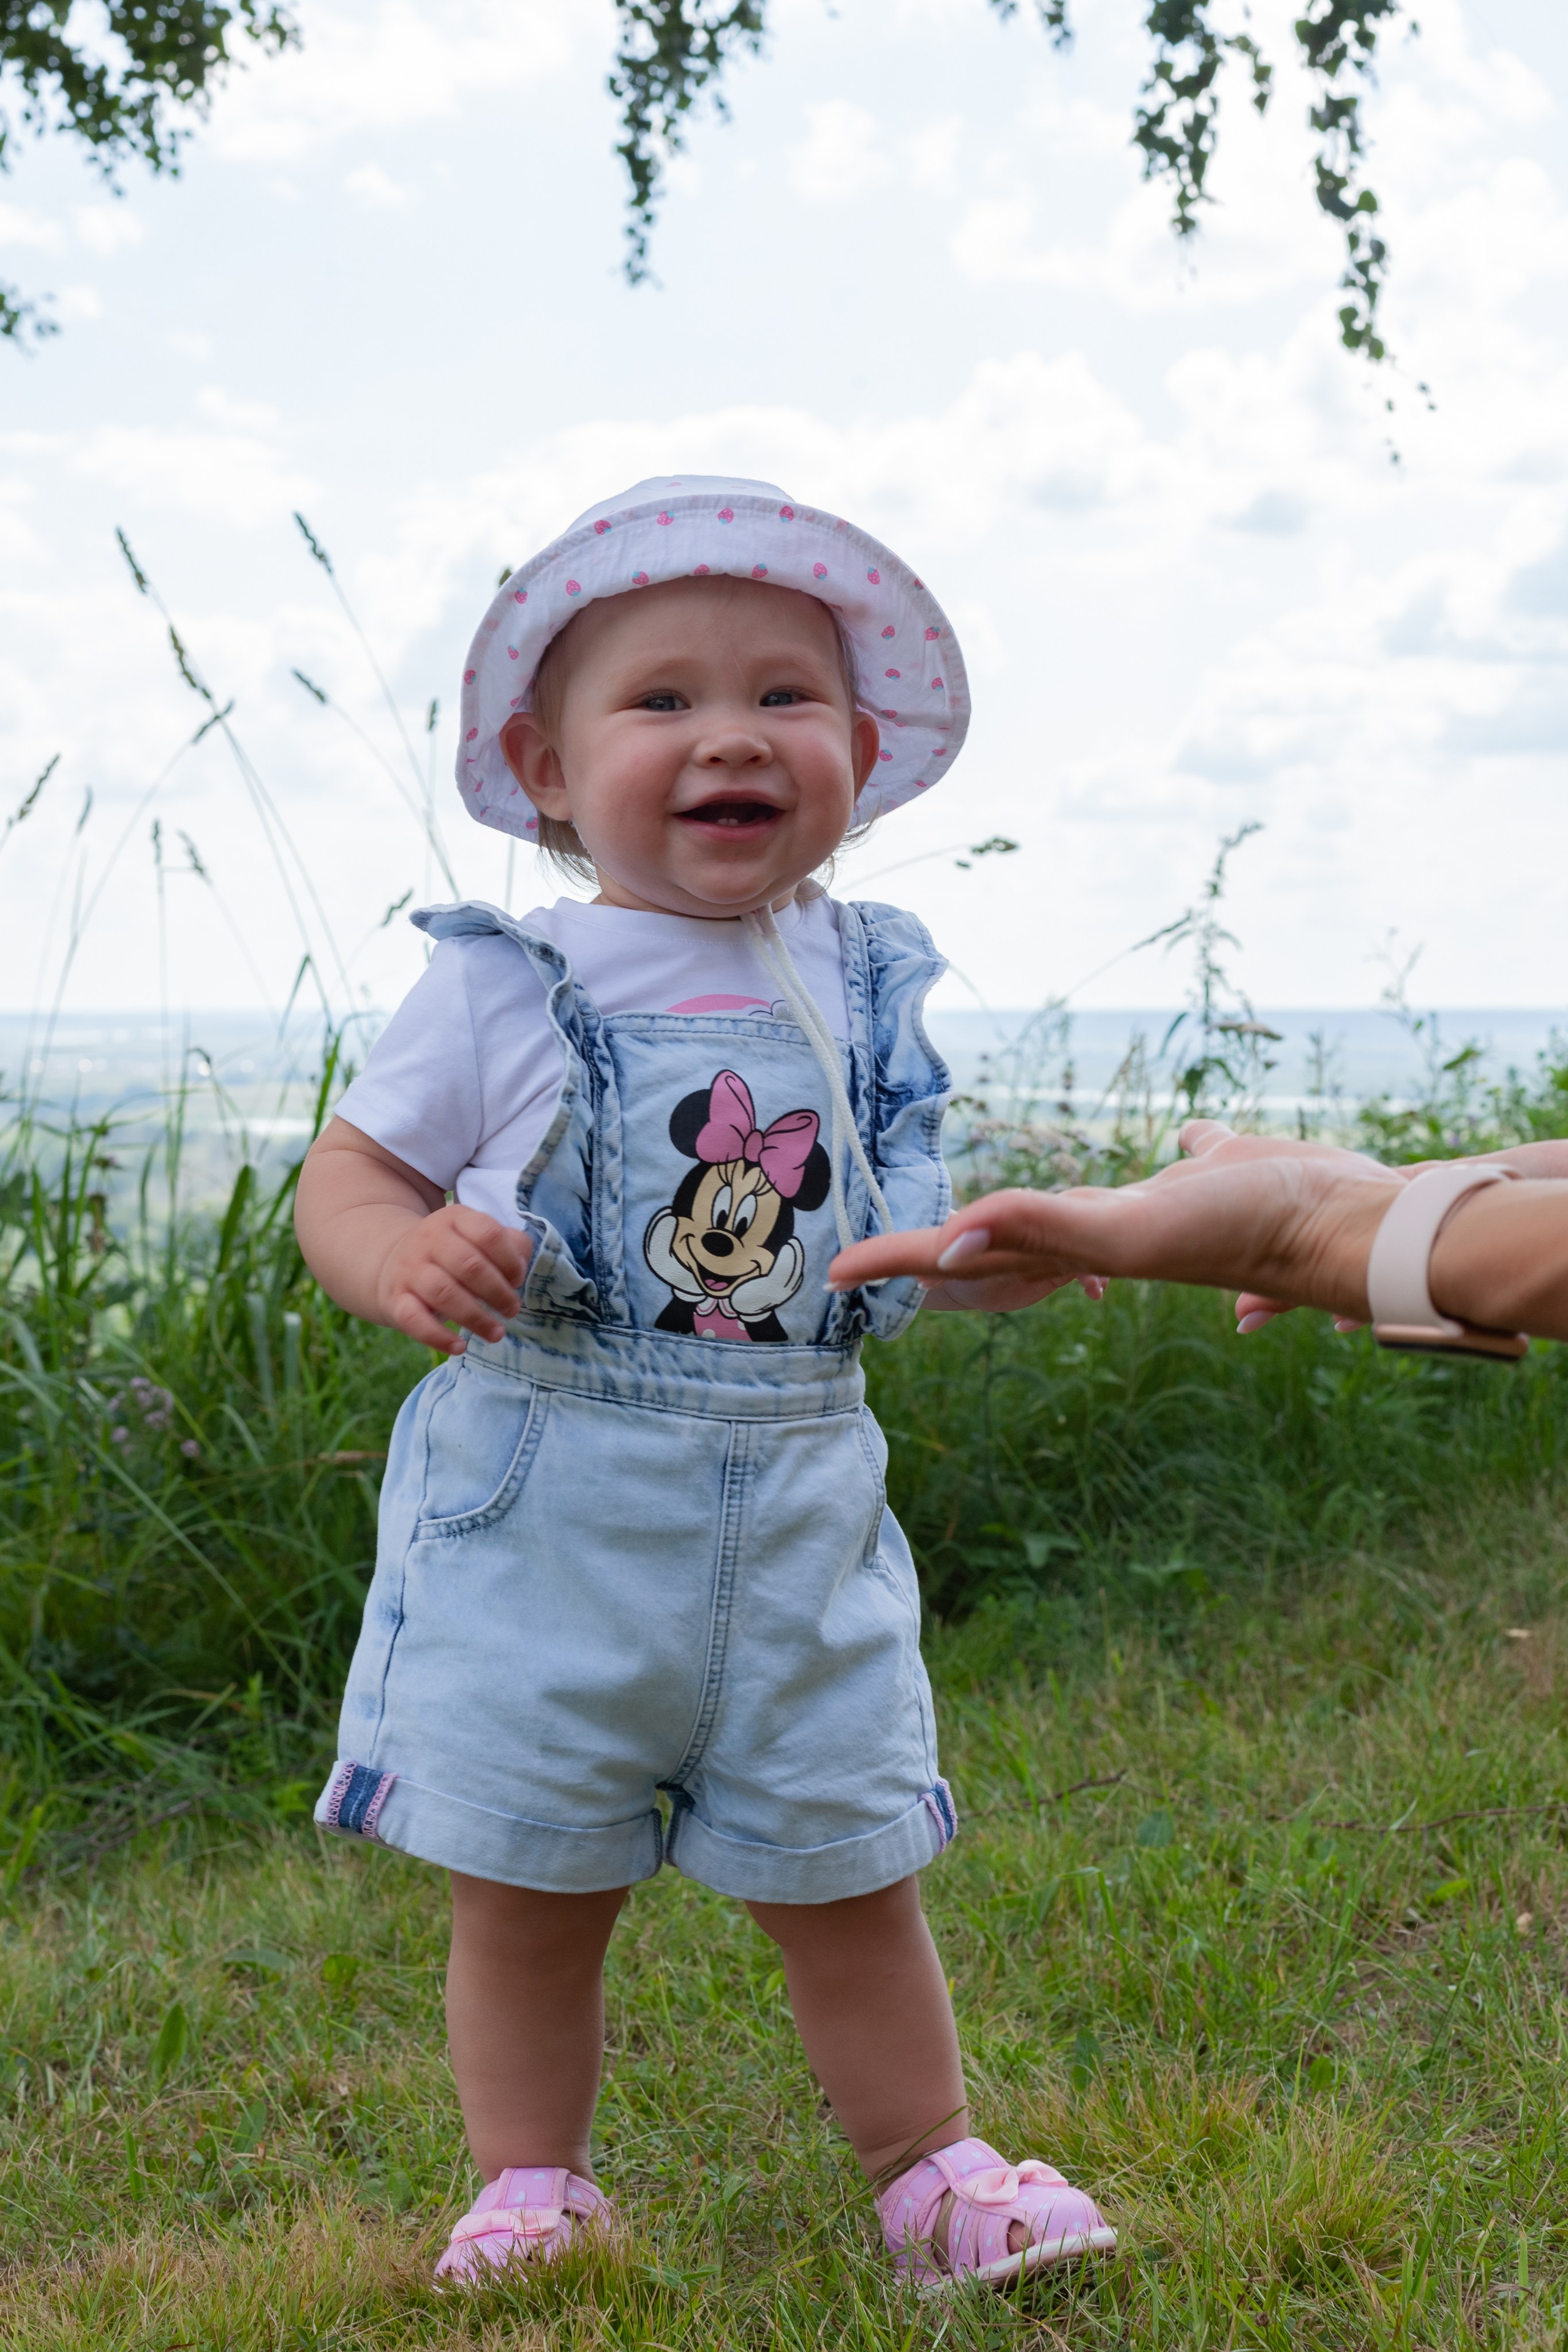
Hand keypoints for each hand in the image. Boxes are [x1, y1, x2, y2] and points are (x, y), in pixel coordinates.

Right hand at [374, 1205, 531, 1353]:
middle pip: (469, 1266)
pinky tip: (459, 1347)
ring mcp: (410, 1269)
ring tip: (496, 1333)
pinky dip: (438, 1337)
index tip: (517, 1280)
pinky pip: (414, 1319)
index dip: (510, 1260)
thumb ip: (509, 1243)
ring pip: (444, 1293)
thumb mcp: (477, 1237)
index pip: (488, 1233)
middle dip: (498, 1293)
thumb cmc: (451, 1254)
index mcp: (455, 1218)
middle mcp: (429, 1240)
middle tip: (512, 1310)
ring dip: (476, 1318)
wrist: (390, 1260)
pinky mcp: (395, 1299)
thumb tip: (521, 1263)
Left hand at [828, 1155, 1400, 1326]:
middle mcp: (1104, 1234)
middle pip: (998, 1247)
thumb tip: (963, 1234)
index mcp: (1077, 1245)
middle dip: (935, 1256)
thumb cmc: (1245, 1230)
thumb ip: (1051, 1228)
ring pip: (1062, 1222)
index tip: (840, 1270)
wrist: (1346, 1222)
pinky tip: (1164, 1158)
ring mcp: (1152, 1213)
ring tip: (967, 1236)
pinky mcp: (1203, 1178)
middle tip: (872, 1264)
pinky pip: (1165, 1173)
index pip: (968, 1253)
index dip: (903, 1259)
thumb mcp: (1137, 1228)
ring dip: (1013, 1229)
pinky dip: (1146, 1178)